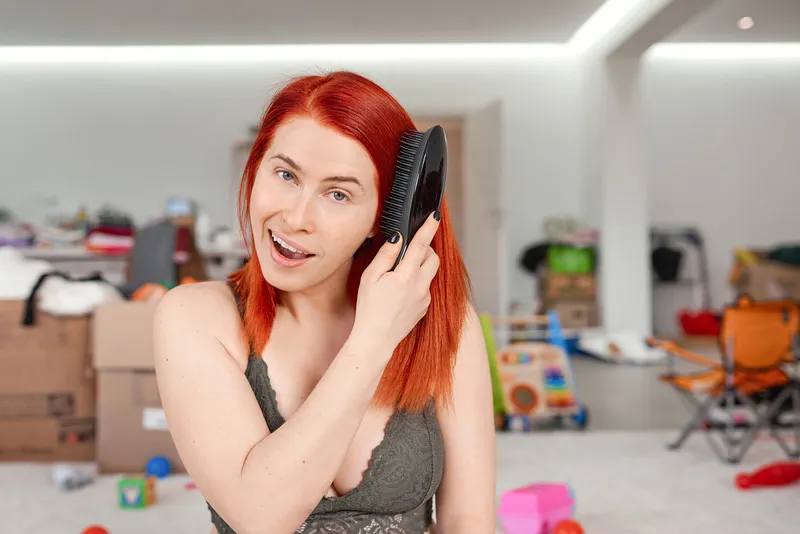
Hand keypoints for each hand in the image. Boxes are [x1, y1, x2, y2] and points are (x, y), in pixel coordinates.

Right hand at [352, 211, 441, 354]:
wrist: (376, 339)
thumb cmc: (369, 308)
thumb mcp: (370, 277)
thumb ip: (386, 255)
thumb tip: (399, 238)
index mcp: (406, 276)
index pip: (421, 245)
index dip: (429, 228)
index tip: (435, 216)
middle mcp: (420, 286)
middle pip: (433, 258)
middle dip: (425, 249)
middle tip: (409, 251)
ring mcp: (425, 298)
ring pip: (430, 273)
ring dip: (421, 266)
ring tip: (401, 273)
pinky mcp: (425, 307)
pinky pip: (426, 287)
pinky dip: (418, 282)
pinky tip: (401, 292)